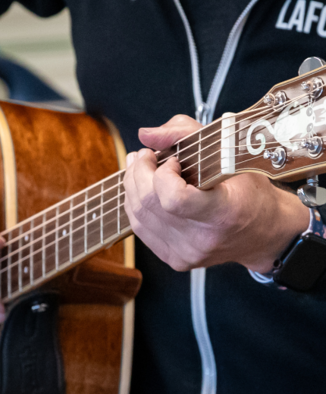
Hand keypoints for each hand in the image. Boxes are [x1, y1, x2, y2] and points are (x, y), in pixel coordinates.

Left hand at [124, 114, 309, 273]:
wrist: (262, 232)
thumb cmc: (250, 191)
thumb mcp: (230, 154)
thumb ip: (186, 134)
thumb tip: (146, 134)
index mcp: (222, 214)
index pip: (174, 199)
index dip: (163, 175)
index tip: (172, 159)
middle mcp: (201, 239)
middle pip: (149, 204)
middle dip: (139, 173)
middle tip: (145, 156)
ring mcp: (185, 253)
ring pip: (138, 217)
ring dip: (133, 186)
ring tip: (141, 167)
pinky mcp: (174, 259)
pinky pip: (141, 229)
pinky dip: (137, 205)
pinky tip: (144, 190)